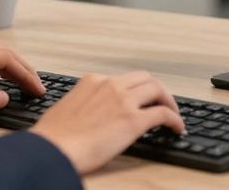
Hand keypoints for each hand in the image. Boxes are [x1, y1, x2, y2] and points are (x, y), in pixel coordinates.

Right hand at [34, 72, 184, 174]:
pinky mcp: (134, 120)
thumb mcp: (66, 108)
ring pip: (157, 90)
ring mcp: (123, 100)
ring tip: (173, 114)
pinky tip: (177, 128)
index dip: (134, 90)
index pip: (122, 79)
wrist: (52, 149)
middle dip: (156, 90)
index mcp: (92, 81)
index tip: (138, 100)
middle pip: (144, 79)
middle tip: (161, 103)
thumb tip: (89, 115)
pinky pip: (163, 114)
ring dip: (168, 101)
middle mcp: (110, 85)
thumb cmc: (52, 137)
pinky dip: (175, 119)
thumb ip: (82, 104)